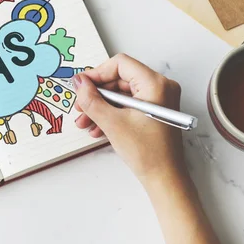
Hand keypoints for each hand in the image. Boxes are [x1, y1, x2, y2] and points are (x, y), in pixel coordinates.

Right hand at [73, 54, 184, 183]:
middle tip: (80, 107)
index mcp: (156, 84)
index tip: (81, 86)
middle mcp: (160, 87)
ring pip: (121, 94)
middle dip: (96, 95)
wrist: (164, 179)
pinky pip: (128, 105)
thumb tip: (79, 83)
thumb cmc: (148, 153)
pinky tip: (97, 128)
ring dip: (101, 107)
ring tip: (85, 122)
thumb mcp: (112, 123)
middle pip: (119, 79)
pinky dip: (112, 114)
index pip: (120, 64)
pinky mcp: (154, 111)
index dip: (97, 74)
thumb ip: (91, 100)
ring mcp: (158, 100)